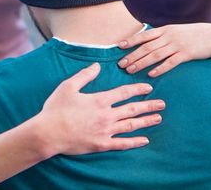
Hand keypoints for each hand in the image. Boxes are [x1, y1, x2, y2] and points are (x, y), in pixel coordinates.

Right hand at [37, 63, 163, 154]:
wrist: (48, 133)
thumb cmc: (56, 109)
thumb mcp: (68, 86)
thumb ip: (85, 75)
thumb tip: (97, 65)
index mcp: (99, 100)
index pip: (124, 92)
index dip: (137, 89)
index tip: (148, 88)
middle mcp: (106, 115)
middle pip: (132, 109)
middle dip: (148, 106)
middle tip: (162, 104)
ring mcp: (105, 131)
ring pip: (131, 125)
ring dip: (146, 121)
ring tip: (158, 118)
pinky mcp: (102, 144)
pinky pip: (122, 144)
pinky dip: (135, 142)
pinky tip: (145, 140)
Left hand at [117, 23, 210, 76]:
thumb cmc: (193, 34)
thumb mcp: (176, 30)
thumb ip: (162, 34)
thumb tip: (147, 40)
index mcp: (165, 30)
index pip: (144, 35)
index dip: (131, 40)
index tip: (119, 46)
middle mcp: (169, 36)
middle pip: (146, 47)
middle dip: (132, 56)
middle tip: (121, 64)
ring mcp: (177, 45)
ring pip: (155, 55)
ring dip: (141, 63)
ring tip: (131, 70)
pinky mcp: (186, 54)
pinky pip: (170, 63)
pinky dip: (160, 69)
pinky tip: (151, 74)